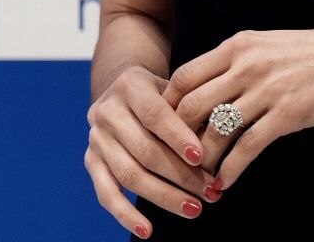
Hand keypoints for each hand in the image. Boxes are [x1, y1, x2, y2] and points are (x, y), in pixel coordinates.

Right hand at [85, 65, 221, 237]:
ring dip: (163, 196)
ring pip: (129, 175)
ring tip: (194, 209)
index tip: (201, 158)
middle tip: (211, 192)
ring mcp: (97, 139)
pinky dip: (125, 215)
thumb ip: (191, 107)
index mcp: (130, 86)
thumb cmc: (160, 90)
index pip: (155, 114)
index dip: (178, 137)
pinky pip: (106, 194)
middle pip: (145, 151)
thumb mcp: (174, 87)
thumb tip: (222, 138)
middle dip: (181, 175)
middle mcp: (108, 112)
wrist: (120, 87)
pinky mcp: (91, 162)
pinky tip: (147, 230)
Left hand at [163, 18, 313, 189]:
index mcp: (240, 45)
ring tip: (198, 179)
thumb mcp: (271, 44)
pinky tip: (224, 184)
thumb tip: (209, 89)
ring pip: (215, 131)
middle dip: (177, 140)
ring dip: (202, 161)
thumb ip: (239, 62)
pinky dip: (229, 171)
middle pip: (191, 106)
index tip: (166, 131)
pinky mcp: (289, 114)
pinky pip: (247, 148)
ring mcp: (268, 89)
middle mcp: (248, 64)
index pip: (184, 77)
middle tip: (175, 161)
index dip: (168, 108)